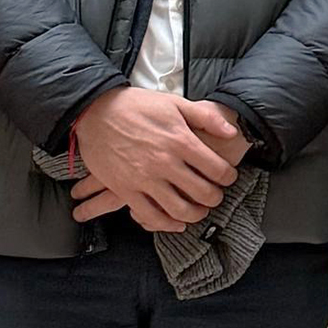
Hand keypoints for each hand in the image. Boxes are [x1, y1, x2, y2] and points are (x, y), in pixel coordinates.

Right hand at [70, 89, 246, 232]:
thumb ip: (207, 117)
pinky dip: (167, 224)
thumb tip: (232, 132)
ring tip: (199, 210)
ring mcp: (144, 178)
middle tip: (215, 196)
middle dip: (215, 198)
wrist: (95, 111)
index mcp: (181, 140)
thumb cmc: (136, 106)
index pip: (218, 170)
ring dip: (195, 215)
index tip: (227, 178)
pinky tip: (176, 222)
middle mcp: (165, 162)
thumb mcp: (175, 103)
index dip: (228, 177)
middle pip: (203, 194)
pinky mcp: (125, 190)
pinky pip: (151, 216)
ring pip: (180, 210)